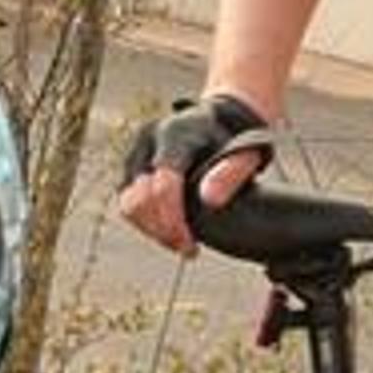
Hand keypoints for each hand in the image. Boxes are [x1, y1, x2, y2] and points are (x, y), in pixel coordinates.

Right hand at [111, 90, 273, 255]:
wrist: (217, 122)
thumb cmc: (234, 141)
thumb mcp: (244, 153)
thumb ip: (230, 174)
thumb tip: (208, 200)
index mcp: (175, 133)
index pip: (163, 185)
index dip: (174, 221)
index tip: (191, 246)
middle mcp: (146, 141)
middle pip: (138, 199)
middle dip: (161, 231)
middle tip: (188, 250)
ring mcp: (133, 155)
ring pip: (128, 206)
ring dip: (153, 231)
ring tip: (182, 242)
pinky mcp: (128, 170)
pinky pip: (127, 206)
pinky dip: (147, 224)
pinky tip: (172, 231)